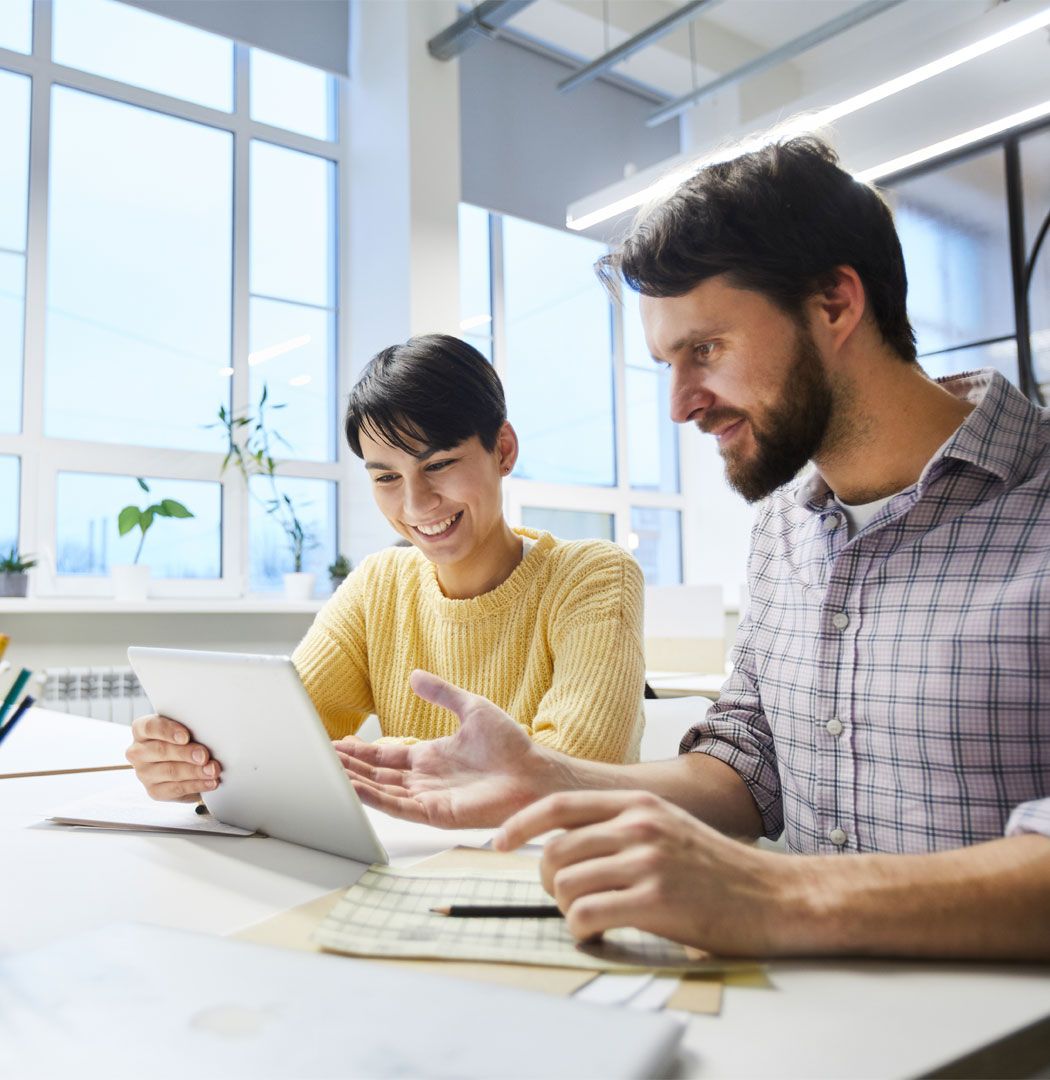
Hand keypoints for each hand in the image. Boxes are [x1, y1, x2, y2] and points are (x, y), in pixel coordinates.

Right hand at [126, 714, 221, 802]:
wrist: (186, 763)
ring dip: (195, 771)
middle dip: (185, 753)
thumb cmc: (185, 739)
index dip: (167, 731)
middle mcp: (138, 752)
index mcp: (142, 730)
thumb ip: (190, 727)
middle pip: (160, 750)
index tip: (185, 736)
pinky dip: (196, 785)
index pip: (149, 727)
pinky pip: (176, 788)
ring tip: (212, 770)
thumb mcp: (186, 728)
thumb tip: (207, 734)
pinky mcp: (154, 791)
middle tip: (204, 755)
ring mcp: (144, 773)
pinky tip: (210, 782)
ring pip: (170, 771)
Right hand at [334, 670, 571, 828]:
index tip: (337, 741)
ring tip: (328, 771)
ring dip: (354, 782)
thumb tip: (414, 675)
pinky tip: (355, 789)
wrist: (536, 771)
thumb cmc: (512, 745)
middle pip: (377, 775)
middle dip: (349, 766)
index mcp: (431, 757)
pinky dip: (374, 800)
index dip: (361, 750)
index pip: (386, 756)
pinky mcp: (437, 813)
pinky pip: (399, 808)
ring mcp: (429, 798)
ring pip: (381, 792)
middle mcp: (425, 780)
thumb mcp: (472, 708)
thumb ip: (442, 693)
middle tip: (319, 756)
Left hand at [495, 790, 805, 955]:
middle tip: (564, 897)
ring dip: (566, 908)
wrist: (770, 895)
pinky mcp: (655, 899)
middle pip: (555, 850)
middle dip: (546, 880)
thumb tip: (564, 845)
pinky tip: (598, 933)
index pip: (559, 805)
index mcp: (637, 804)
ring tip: (588, 917)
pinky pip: (587, 914)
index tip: (499, 841)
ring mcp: (647, 860)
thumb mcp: (666, 826)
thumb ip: (620, 826)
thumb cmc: (715, 867)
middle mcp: (638, 825)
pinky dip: (581, 929)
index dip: (521, 824)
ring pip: (565, 884)